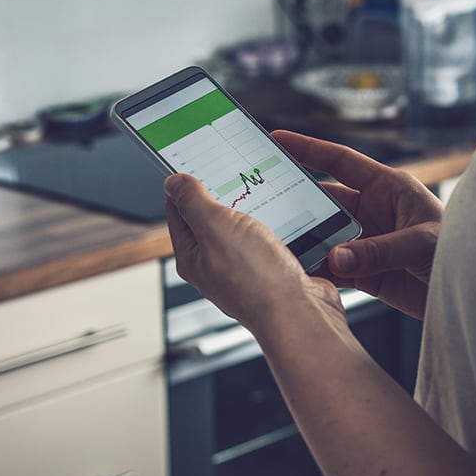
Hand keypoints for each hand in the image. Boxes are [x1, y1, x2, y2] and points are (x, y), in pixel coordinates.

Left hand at [164, 173, 345, 333]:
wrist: (300, 313)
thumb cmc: (257, 280)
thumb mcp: (216, 227)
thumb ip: (193, 202)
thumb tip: (174, 182)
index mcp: (193, 256)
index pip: (179, 210)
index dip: (186, 183)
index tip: (199, 161)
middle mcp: (217, 265)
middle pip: (215, 218)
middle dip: (227, 193)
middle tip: (238, 172)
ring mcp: (248, 269)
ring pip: (249, 227)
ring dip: (260, 209)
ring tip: (269, 195)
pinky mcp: (276, 272)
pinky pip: (276, 240)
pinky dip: (283, 225)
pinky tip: (291, 218)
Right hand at [272, 130, 442, 319]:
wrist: (475, 291)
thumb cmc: (461, 252)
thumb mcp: (421, 243)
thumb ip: (378, 250)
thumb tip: (336, 256)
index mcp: (389, 188)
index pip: (342, 162)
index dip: (309, 150)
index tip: (277, 139)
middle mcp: (375, 212)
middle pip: (326, 202)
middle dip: (296, 203)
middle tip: (262, 201)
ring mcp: (368, 243)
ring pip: (325, 237)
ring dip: (303, 241)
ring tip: (274, 243)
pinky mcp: (368, 274)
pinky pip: (334, 269)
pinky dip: (316, 271)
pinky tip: (297, 273)